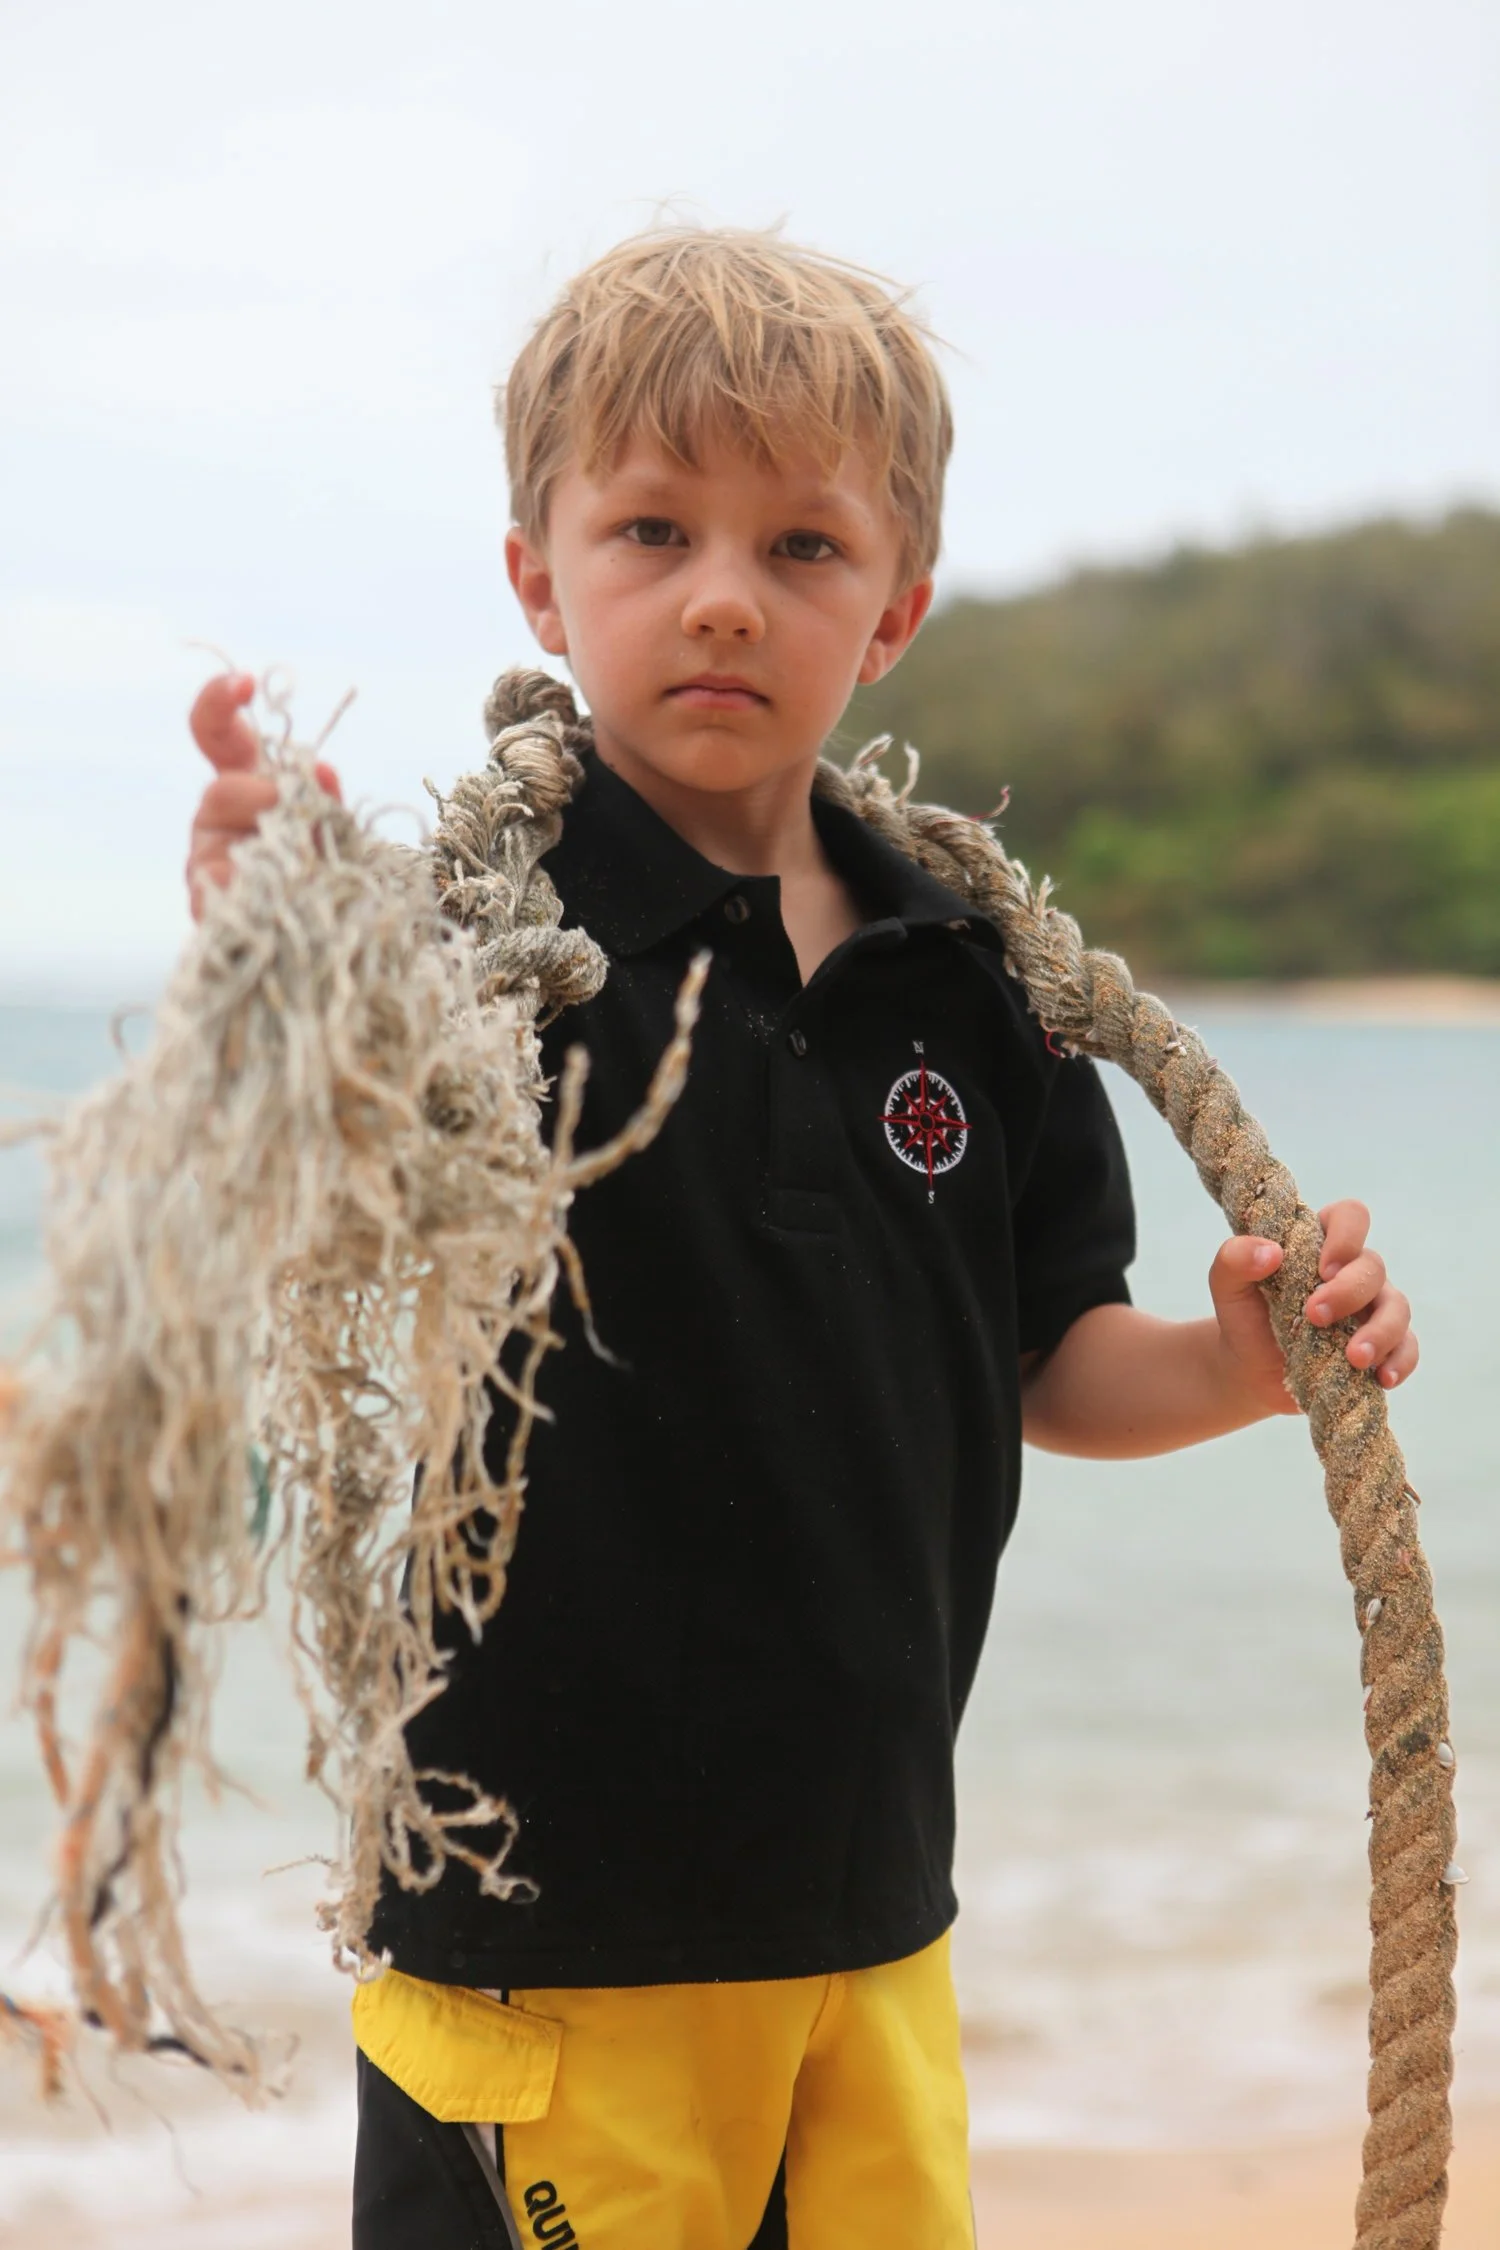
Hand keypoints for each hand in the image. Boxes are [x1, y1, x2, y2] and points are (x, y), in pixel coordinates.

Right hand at [185, 672, 341, 919]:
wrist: (327, 940)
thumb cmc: (327, 874)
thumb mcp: (335, 831)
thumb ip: (326, 801)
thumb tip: (322, 770)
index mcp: (246, 787)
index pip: (218, 736)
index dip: (220, 703)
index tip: (246, 682)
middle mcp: (218, 820)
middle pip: (221, 791)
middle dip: (263, 796)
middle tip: (292, 811)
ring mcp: (206, 861)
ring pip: (217, 838)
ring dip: (263, 838)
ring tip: (300, 861)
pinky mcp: (208, 905)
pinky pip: (216, 889)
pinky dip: (242, 886)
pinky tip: (266, 892)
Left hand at [1208, 1198, 1417, 1418]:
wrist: (1249, 1369)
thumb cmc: (1244, 1316)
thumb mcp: (1226, 1285)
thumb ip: (1234, 1259)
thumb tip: (1270, 1252)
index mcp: (1320, 1244)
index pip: (1350, 1217)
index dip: (1346, 1235)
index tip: (1321, 1268)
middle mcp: (1353, 1271)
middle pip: (1374, 1266)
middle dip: (1349, 1291)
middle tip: (1314, 1316)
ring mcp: (1371, 1309)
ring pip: (1398, 1308)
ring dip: (1381, 1331)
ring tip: (1354, 1358)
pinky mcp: (1381, 1347)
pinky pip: (1407, 1348)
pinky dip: (1401, 1361)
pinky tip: (1383, 1377)